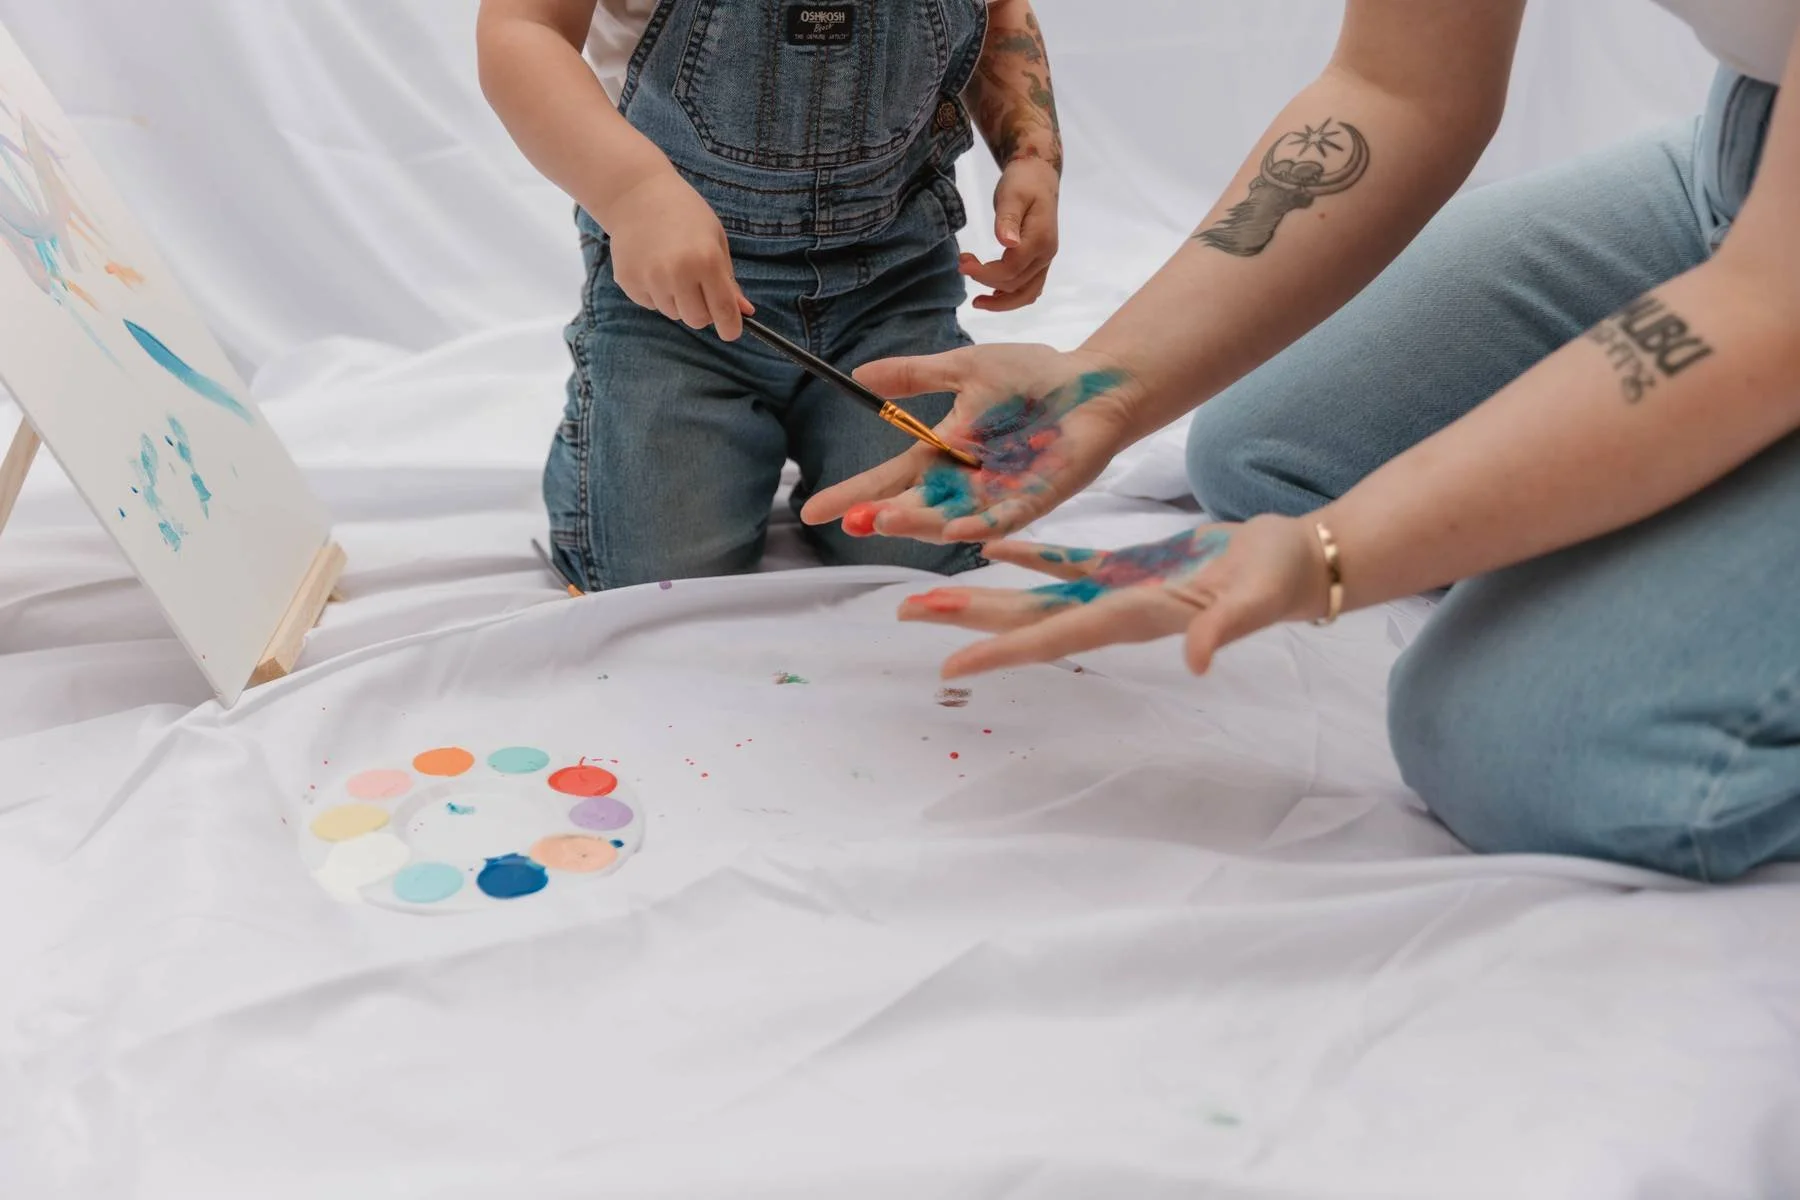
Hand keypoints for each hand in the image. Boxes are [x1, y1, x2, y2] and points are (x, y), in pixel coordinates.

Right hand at [604, 169, 752, 339]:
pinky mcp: (628, 281)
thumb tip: (744, 312)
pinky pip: (650, 304)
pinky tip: (653, 265)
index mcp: (706, 261)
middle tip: (698, 287)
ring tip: (672, 267)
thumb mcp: (715, 240)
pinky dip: (655, 293)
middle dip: (702, 311)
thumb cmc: (684, 213)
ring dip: (677, 300)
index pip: (723, 311)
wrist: (636, 194)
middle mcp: (677, 273)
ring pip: (673, 313)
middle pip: (696, 320)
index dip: (730, 327)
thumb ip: (728, 279)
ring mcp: (650, 279)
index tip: (731, 331)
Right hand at [798, 344, 1138, 541]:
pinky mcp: (1036, 498)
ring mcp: (999, 495)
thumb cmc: (1033, 376)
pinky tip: (956, 530)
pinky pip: (1005, 519)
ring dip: (919, 524)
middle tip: (854, 521)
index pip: (889, 480)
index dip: (852, 495)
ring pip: (951, 519)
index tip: (811, 509)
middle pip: (915, 508)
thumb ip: (914, 377)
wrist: (1093, 383)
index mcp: (944, 453)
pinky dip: (980, 525)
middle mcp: (965, 482)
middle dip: (883, 515)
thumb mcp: (964, 369)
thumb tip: (858, 375)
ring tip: (886, 520)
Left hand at [896, 516, 1329, 677]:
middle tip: (905, 614)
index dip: (1004, 652)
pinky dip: (1029, 553)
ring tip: (927, 592)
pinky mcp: (1130, 568)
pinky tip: (991, 545)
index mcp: (1136, 618)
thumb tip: (1196, 659)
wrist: (1303, 562)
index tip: (950, 666)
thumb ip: (1223, 628)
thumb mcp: (1256, 599)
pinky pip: (1067, 561)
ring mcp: (1118, 591)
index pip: (1057, 637)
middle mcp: (1114, 611)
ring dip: (983, 596)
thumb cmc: (1283, 578)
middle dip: (968, 622)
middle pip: (1028, 621)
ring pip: (1036, 594)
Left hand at [960, 157, 1059, 311]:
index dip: (985, 272)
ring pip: (1027, 294)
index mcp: (1040, 239)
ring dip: (1001, 302)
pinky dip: (1012, 298)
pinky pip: (1030, 289)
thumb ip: (1008, 218)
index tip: (962, 263)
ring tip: (977, 301)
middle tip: (962, 265)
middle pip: (1016, 284)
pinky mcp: (1040, 262)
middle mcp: (1046, 255)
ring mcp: (1045, 261)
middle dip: (986, 281)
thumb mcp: (1012, 194)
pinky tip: (993, 295)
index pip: (1011, 269)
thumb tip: (1007, 243)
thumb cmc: (1023, 183)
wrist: (1039, 177)